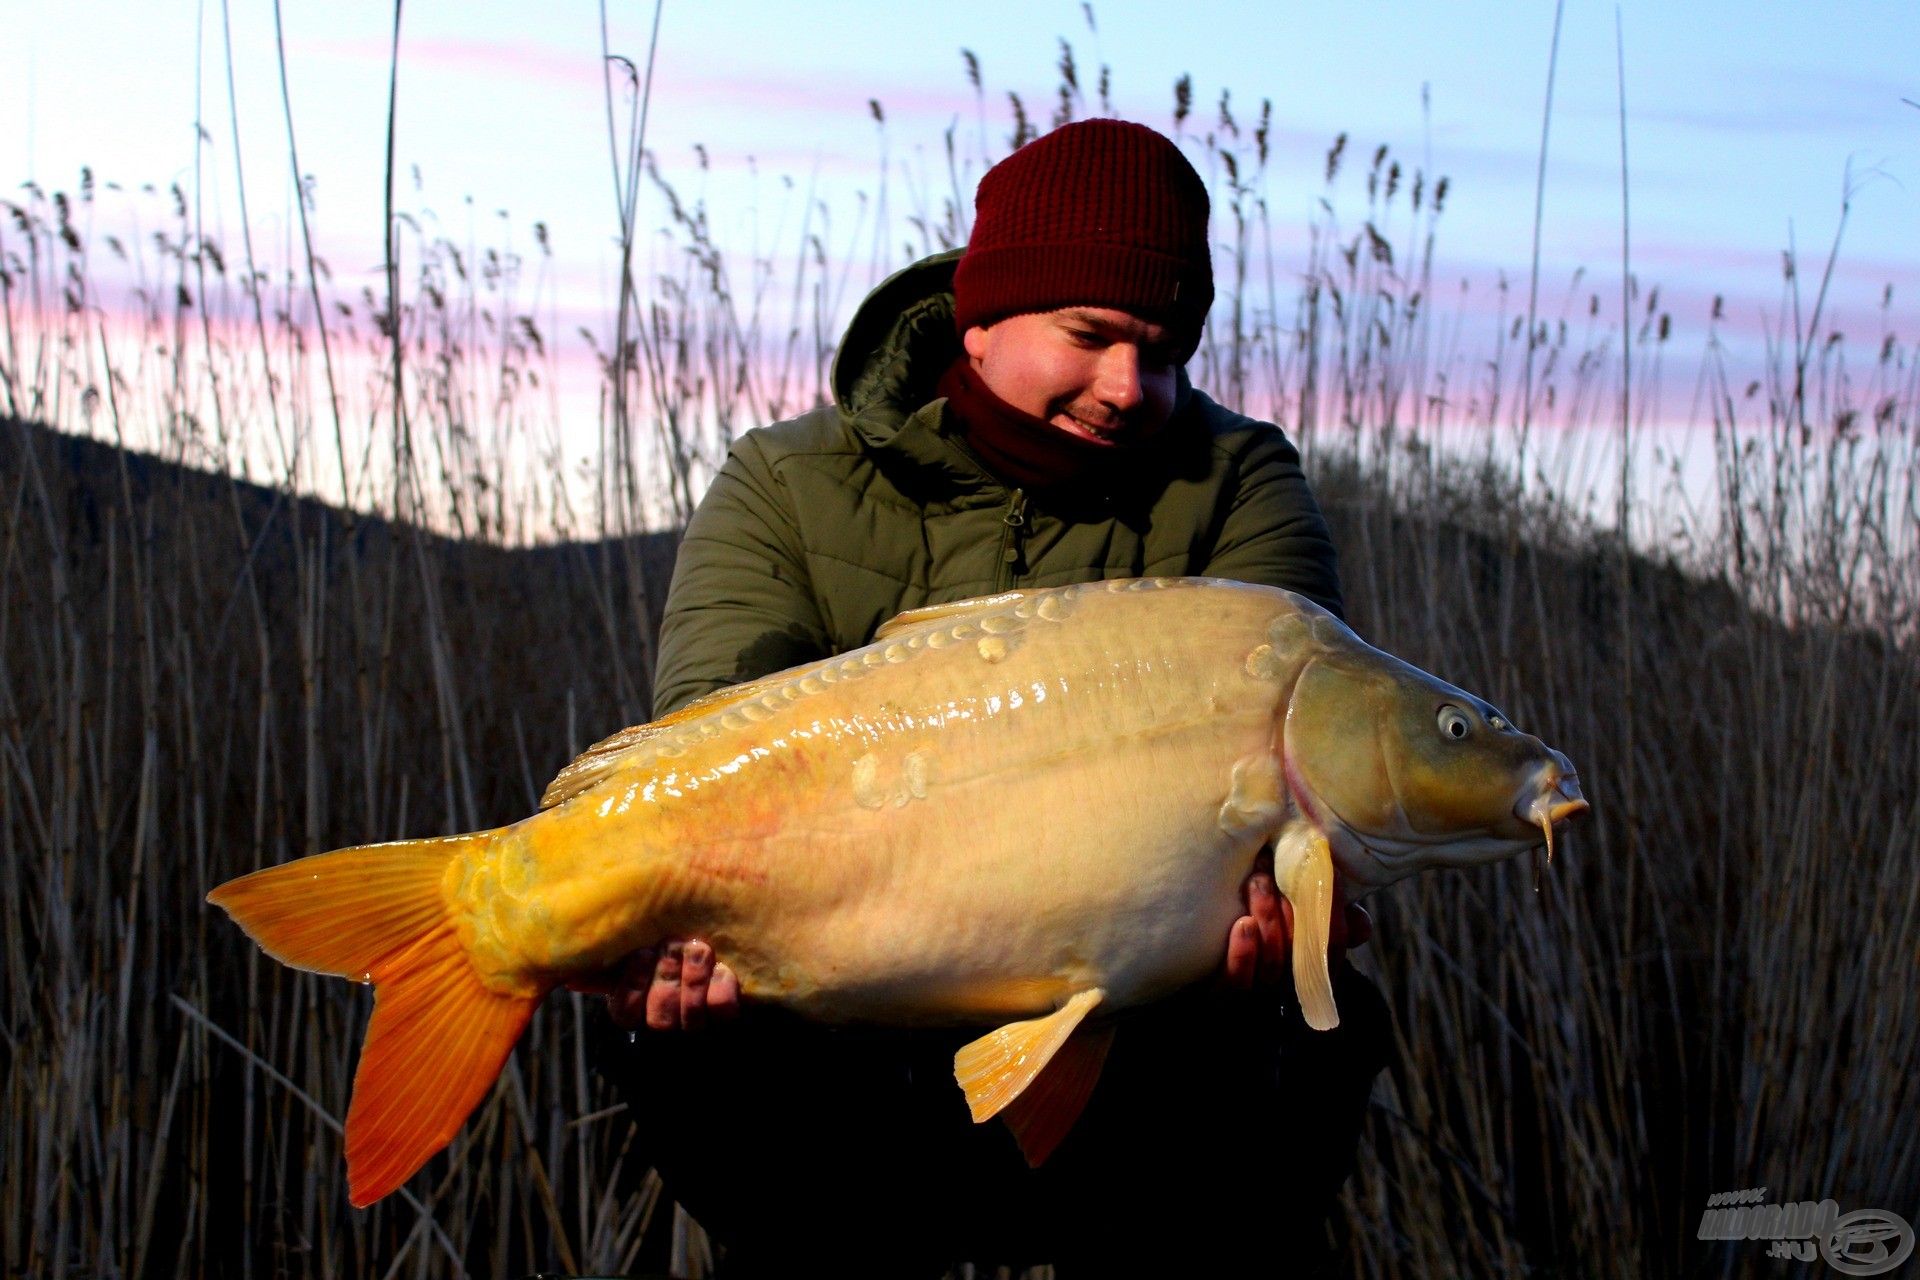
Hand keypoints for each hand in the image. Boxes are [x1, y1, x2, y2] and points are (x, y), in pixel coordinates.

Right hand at [577, 940, 740, 1030]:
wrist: (729, 956)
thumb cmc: (671, 953)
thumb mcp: (634, 958)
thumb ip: (605, 968)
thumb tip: (572, 976)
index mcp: (639, 1008)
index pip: (625, 1011)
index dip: (633, 984)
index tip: (643, 952)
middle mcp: (667, 1024)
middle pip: (659, 1017)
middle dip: (667, 976)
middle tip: (674, 944)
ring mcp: (698, 1028)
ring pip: (690, 1019)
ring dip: (694, 978)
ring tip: (699, 949)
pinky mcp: (729, 1024)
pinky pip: (723, 1015)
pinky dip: (723, 989)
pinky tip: (724, 969)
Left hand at [1220, 848, 1371, 989]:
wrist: (1198, 965)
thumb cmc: (1256, 934)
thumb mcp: (1292, 924)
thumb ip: (1325, 919)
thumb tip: (1361, 923)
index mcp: (1308, 973)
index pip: (1333, 950)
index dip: (1335, 916)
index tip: (1327, 874)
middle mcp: (1287, 992)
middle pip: (1303, 959)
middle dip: (1294, 913)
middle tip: (1277, 871)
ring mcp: (1256, 999)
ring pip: (1273, 966)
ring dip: (1269, 920)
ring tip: (1257, 881)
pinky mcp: (1221, 1001)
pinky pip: (1236, 984)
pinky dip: (1243, 954)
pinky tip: (1242, 924)